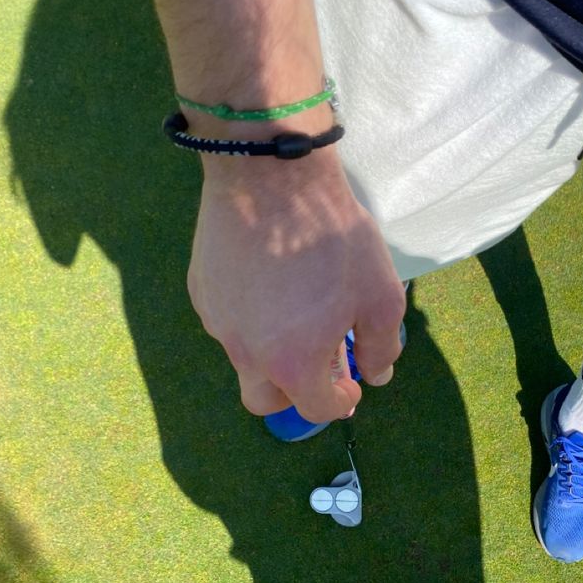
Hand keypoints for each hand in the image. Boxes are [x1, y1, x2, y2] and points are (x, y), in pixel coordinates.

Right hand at [187, 150, 406, 423]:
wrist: (271, 174)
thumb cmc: (333, 237)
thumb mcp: (380, 296)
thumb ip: (380, 346)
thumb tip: (374, 374)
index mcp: (292, 363)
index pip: (315, 408)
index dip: (339, 403)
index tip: (351, 386)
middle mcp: (246, 353)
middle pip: (264, 401)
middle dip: (293, 394)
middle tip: (317, 366)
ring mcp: (217, 322)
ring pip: (245, 359)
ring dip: (271, 353)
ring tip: (296, 313)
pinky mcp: (202, 291)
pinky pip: (228, 322)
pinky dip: (251, 321)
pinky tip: (270, 285)